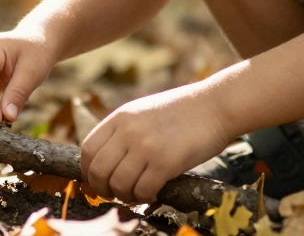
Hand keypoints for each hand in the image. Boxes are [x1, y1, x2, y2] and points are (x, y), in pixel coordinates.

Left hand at [81, 80, 231, 203]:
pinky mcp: (166, 162)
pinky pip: (144, 190)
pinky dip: (146, 197)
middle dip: (103, 188)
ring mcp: (146, 146)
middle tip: (116, 193)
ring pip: (119, 184)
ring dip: (126, 195)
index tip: (98, 180)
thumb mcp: (143, 112)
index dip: (88, 171)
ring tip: (138, 193)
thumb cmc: (183, 111)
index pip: (88, 149)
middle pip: (98, 170)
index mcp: (120, 117)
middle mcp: (129, 131)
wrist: (216, 105)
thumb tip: (107, 159)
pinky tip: (155, 191)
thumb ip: (124, 130)